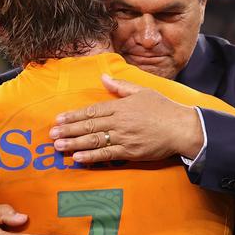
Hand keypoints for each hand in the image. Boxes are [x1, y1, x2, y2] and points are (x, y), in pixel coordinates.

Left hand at [50, 75, 203, 162]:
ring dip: (75, 143)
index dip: (73, 115)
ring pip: (94, 140)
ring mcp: (124, 138)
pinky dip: (91, 157)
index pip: (92, 111)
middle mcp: (119, 121)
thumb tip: (103, 76)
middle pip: (89, 125)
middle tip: (52, 135)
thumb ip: (121, 86)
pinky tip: (78, 158)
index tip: (59, 119)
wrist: (182, 128)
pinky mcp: (130, 152)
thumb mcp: (142, 92)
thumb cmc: (163, 109)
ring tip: (59, 146)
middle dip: (68, 130)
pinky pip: (107, 155)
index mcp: (121, 106)